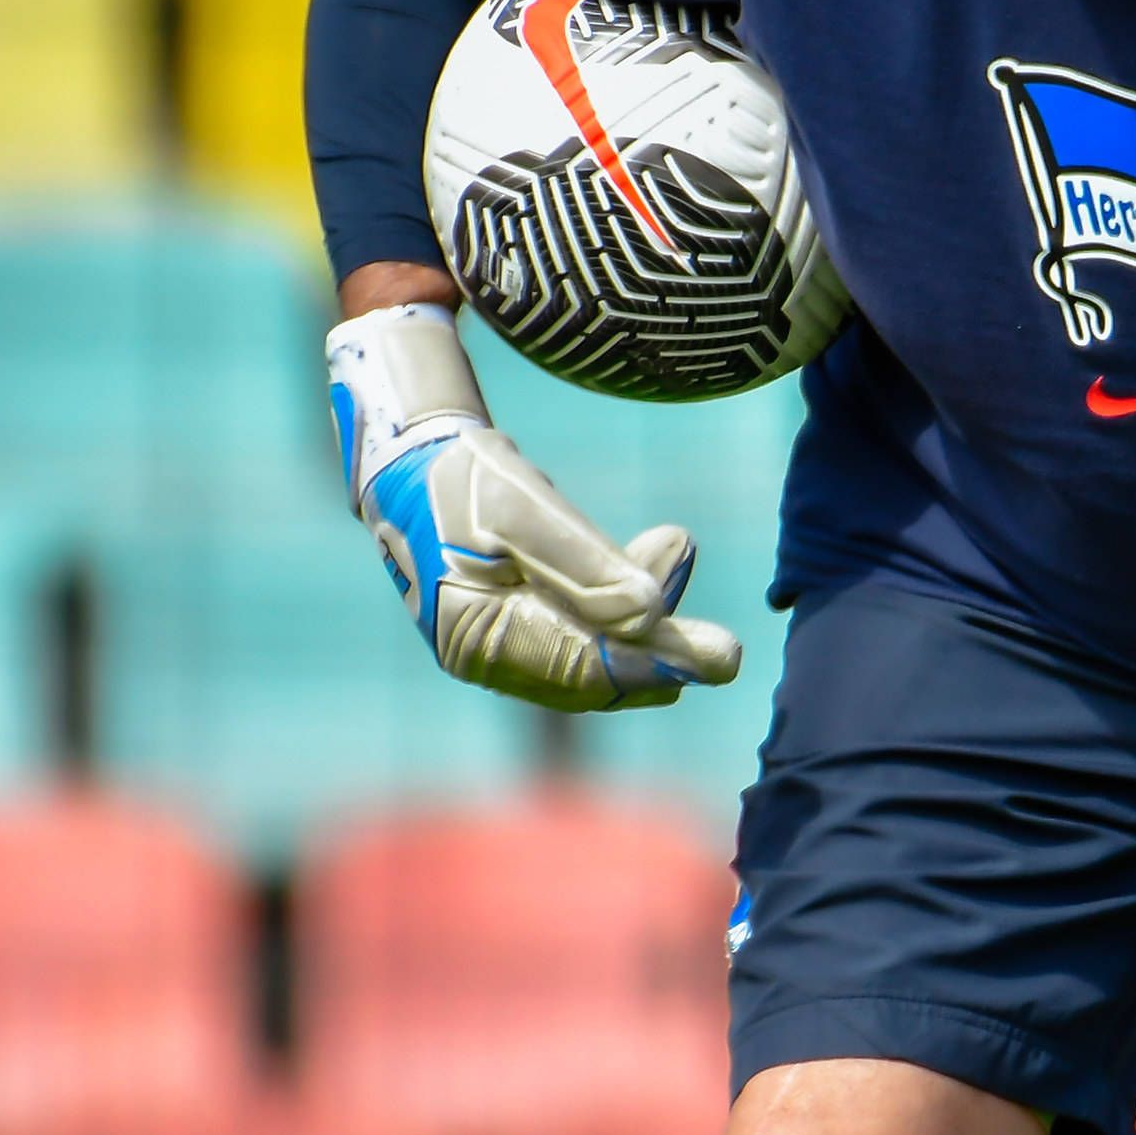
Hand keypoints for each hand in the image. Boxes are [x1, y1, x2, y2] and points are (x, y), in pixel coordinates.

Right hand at [328, 302, 744, 712]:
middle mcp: (485, 657)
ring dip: (646, 622)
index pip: (582, 667)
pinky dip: (621, 610)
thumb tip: (650, 615)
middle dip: (661, 654)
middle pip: (593, 675)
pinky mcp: (516, 626)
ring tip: (679, 550)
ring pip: (593, 657)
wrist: (408, 459)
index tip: (716, 659)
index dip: (654, 663)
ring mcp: (499, 647)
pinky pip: (582, 637)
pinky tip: (656, 560)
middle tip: (727, 650)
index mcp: (475, 636)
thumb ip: (585, 564)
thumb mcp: (524, 508)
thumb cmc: (458, 476)